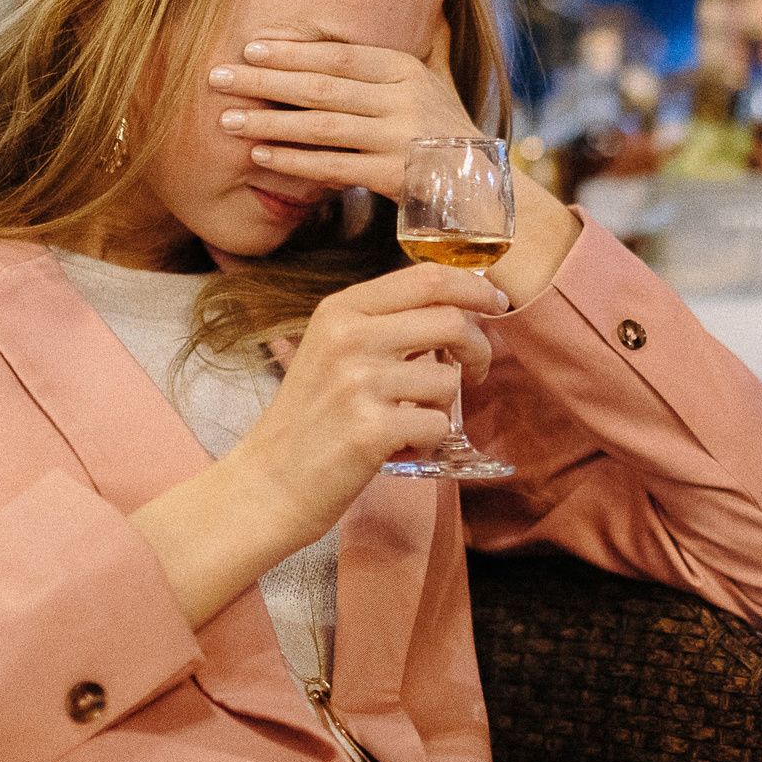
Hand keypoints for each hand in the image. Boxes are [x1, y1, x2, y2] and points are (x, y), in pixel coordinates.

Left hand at [210, 24, 475, 201]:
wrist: (485, 192)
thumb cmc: (451, 133)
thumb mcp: (443, 83)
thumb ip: (433, 45)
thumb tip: (434, 5)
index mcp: (408, 71)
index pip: (340, 55)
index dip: (292, 50)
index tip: (249, 46)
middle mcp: (405, 99)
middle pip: (322, 86)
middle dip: (264, 80)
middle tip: (216, 76)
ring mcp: (401, 139)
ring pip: (323, 126)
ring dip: (270, 120)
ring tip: (227, 119)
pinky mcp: (396, 177)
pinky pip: (335, 166)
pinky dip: (295, 161)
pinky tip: (261, 155)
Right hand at [222, 264, 502, 548]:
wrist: (267, 484)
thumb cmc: (310, 418)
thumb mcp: (333, 349)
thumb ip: (385, 322)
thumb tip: (460, 306)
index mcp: (341, 310)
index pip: (427, 277)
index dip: (473, 288)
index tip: (494, 304)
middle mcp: (349, 338)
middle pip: (450, 319)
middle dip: (477, 347)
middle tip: (475, 370)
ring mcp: (359, 383)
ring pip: (449, 379)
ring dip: (443, 406)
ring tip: (409, 421)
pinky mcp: (371, 430)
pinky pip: (438, 425)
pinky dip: (428, 442)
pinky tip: (399, 448)